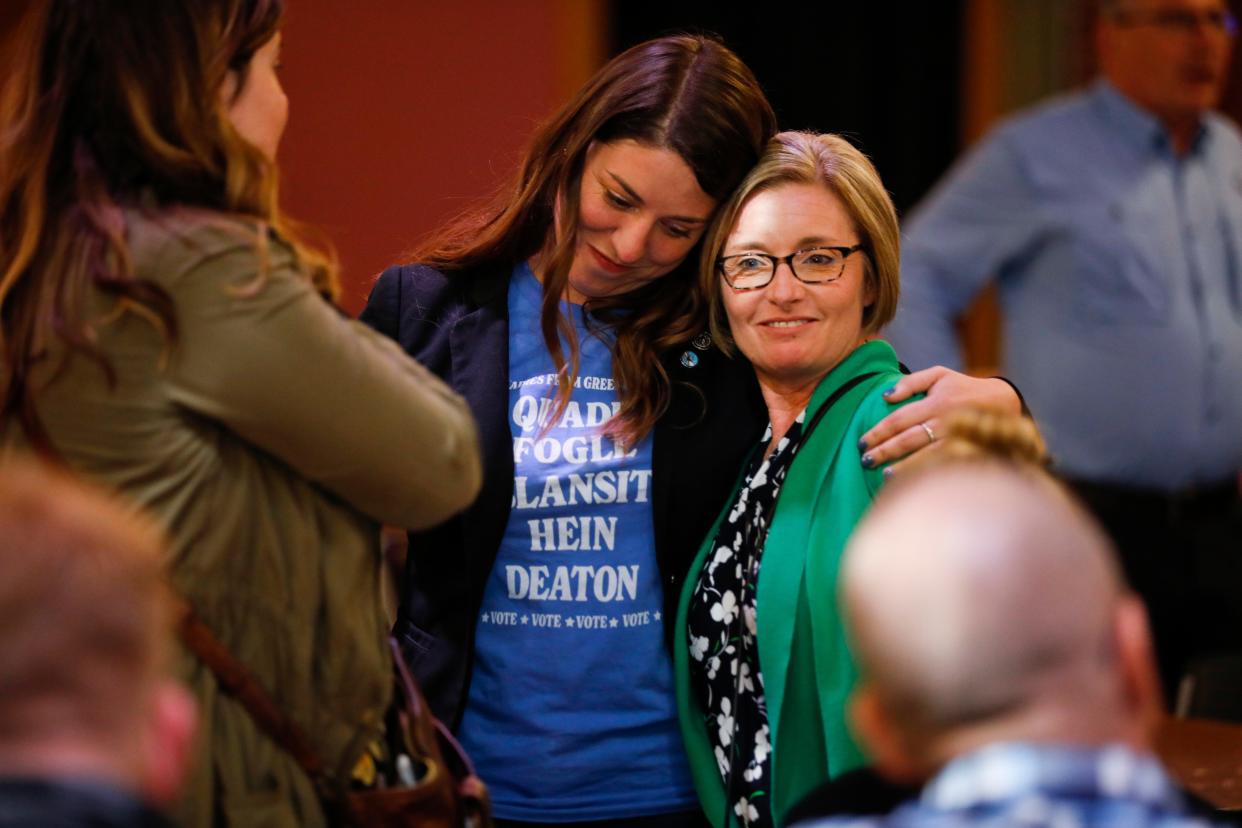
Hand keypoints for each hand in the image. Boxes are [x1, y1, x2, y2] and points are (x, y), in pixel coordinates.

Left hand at [858, 368, 1020, 472]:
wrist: (1003, 401)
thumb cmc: (963, 387)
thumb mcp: (938, 374)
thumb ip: (910, 382)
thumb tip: (884, 397)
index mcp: (935, 401)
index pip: (899, 419)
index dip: (878, 432)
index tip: (862, 442)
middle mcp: (945, 420)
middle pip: (909, 439)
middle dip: (885, 451)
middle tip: (866, 460)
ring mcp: (958, 437)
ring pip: (926, 455)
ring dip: (904, 466)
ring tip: (884, 474)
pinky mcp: (969, 450)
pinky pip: (944, 464)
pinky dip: (927, 472)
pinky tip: (913, 480)